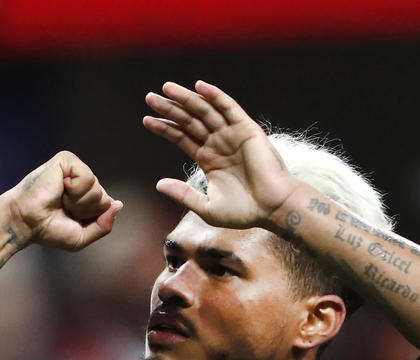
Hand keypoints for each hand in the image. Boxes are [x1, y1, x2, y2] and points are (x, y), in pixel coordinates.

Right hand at [2, 151, 122, 251]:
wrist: (26, 222)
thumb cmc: (49, 230)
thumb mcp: (83, 236)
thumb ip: (104, 225)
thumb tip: (118, 204)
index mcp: (86, 197)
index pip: (107, 206)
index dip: (92, 218)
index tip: (71, 220)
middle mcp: (82, 182)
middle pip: (104, 198)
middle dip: (86, 211)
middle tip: (64, 209)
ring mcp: (75, 170)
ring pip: (97, 189)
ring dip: (79, 202)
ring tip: (61, 200)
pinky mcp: (66, 160)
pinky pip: (87, 177)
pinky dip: (75, 190)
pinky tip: (60, 189)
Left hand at [143, 80, 299, 228]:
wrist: (272, 209)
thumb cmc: (244, 212)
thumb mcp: (206, 206)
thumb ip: (183, 194)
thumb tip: (158, 184)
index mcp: (209, 159)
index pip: (182, 138)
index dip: (165, 128)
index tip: (146, 120)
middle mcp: (218, 144)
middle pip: (189, 121)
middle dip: (170, 109)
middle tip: (150, 98)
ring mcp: (232, 135)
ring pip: (205, 111)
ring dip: (187, 99)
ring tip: (167, 88)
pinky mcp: (246, 130)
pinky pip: (229, 109)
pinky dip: (215, 96)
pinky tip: (199, 87)